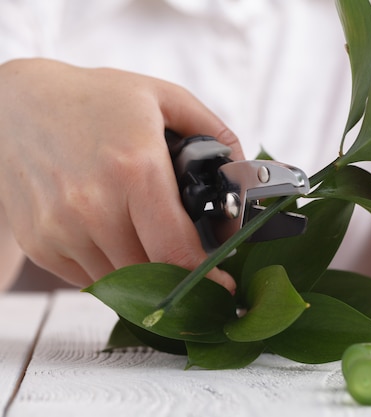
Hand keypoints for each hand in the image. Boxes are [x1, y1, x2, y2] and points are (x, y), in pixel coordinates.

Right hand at [0, 58, 240, 290]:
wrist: (15, 105)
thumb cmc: (93, 99)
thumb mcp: (161, 97)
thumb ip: (212, 130)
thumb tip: (241, 169)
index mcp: (134, 170)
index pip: (176, 250)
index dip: (207, 276)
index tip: (223, 285)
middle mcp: (94, 206)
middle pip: (152, 274)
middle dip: (180, 275)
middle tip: (193, 264)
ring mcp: (61, 229)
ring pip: (121, 283)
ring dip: (146, 274)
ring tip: (152, 244)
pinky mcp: (41, 243)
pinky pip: (90, 279)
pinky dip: (113, 269)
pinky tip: (118, 239)